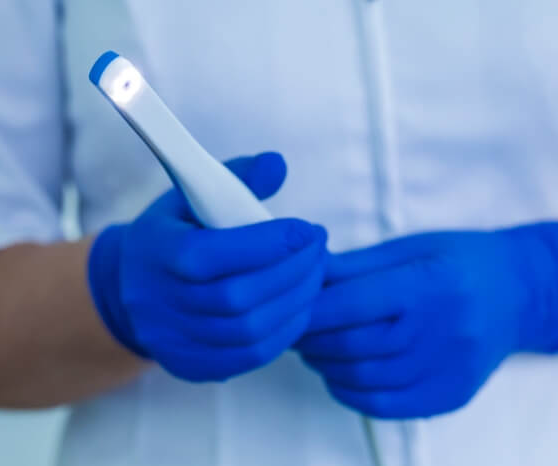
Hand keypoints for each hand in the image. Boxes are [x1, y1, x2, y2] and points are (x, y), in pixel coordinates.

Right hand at [88, 152, 327, 381]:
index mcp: (156, 252)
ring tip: (315, 275)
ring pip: (248, 332)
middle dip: (292, 272)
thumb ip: (236, 177)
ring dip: (295, 302)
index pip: (211, 254)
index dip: (267, 244)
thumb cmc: (174, 233)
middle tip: (319, 250)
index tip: (306, 229)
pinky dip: (284, 332)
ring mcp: (172, 340)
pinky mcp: (190, 365)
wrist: (131, 286)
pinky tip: (298, 306)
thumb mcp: (192, 195)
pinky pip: (248, 357)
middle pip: (237, 298)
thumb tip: (278, 165)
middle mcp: (158, 302)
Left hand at [296, 225, 557, 417]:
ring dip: (324, 366)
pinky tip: (338, 375)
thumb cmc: (456, 260)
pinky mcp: (450, 395)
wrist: (515, 293)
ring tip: (312, 349)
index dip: (310, 309)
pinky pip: (386, 406)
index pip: (351, 304)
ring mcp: (449, 369)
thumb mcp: (408, 248)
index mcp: (428, 284)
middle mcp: (442, 330)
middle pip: (352, 345)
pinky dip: (350, 393)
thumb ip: (354, 266)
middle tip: (292, 329)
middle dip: (309, 339)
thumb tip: (304, 273)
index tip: (288, 306)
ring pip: (363, 378)